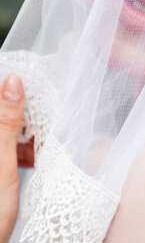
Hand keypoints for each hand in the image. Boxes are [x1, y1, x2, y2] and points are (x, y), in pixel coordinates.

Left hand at [0, 74, 33, 242]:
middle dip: (21, 115)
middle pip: (2, 117)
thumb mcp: (1, 161)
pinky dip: (18, 150)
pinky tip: (32, 158)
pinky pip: (4, 149)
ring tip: (39, 143)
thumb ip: (5, 120)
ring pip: (4, 133)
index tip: (33, 89)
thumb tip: (13, 82)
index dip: (12, 91)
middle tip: (42, 119)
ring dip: (21, 133)